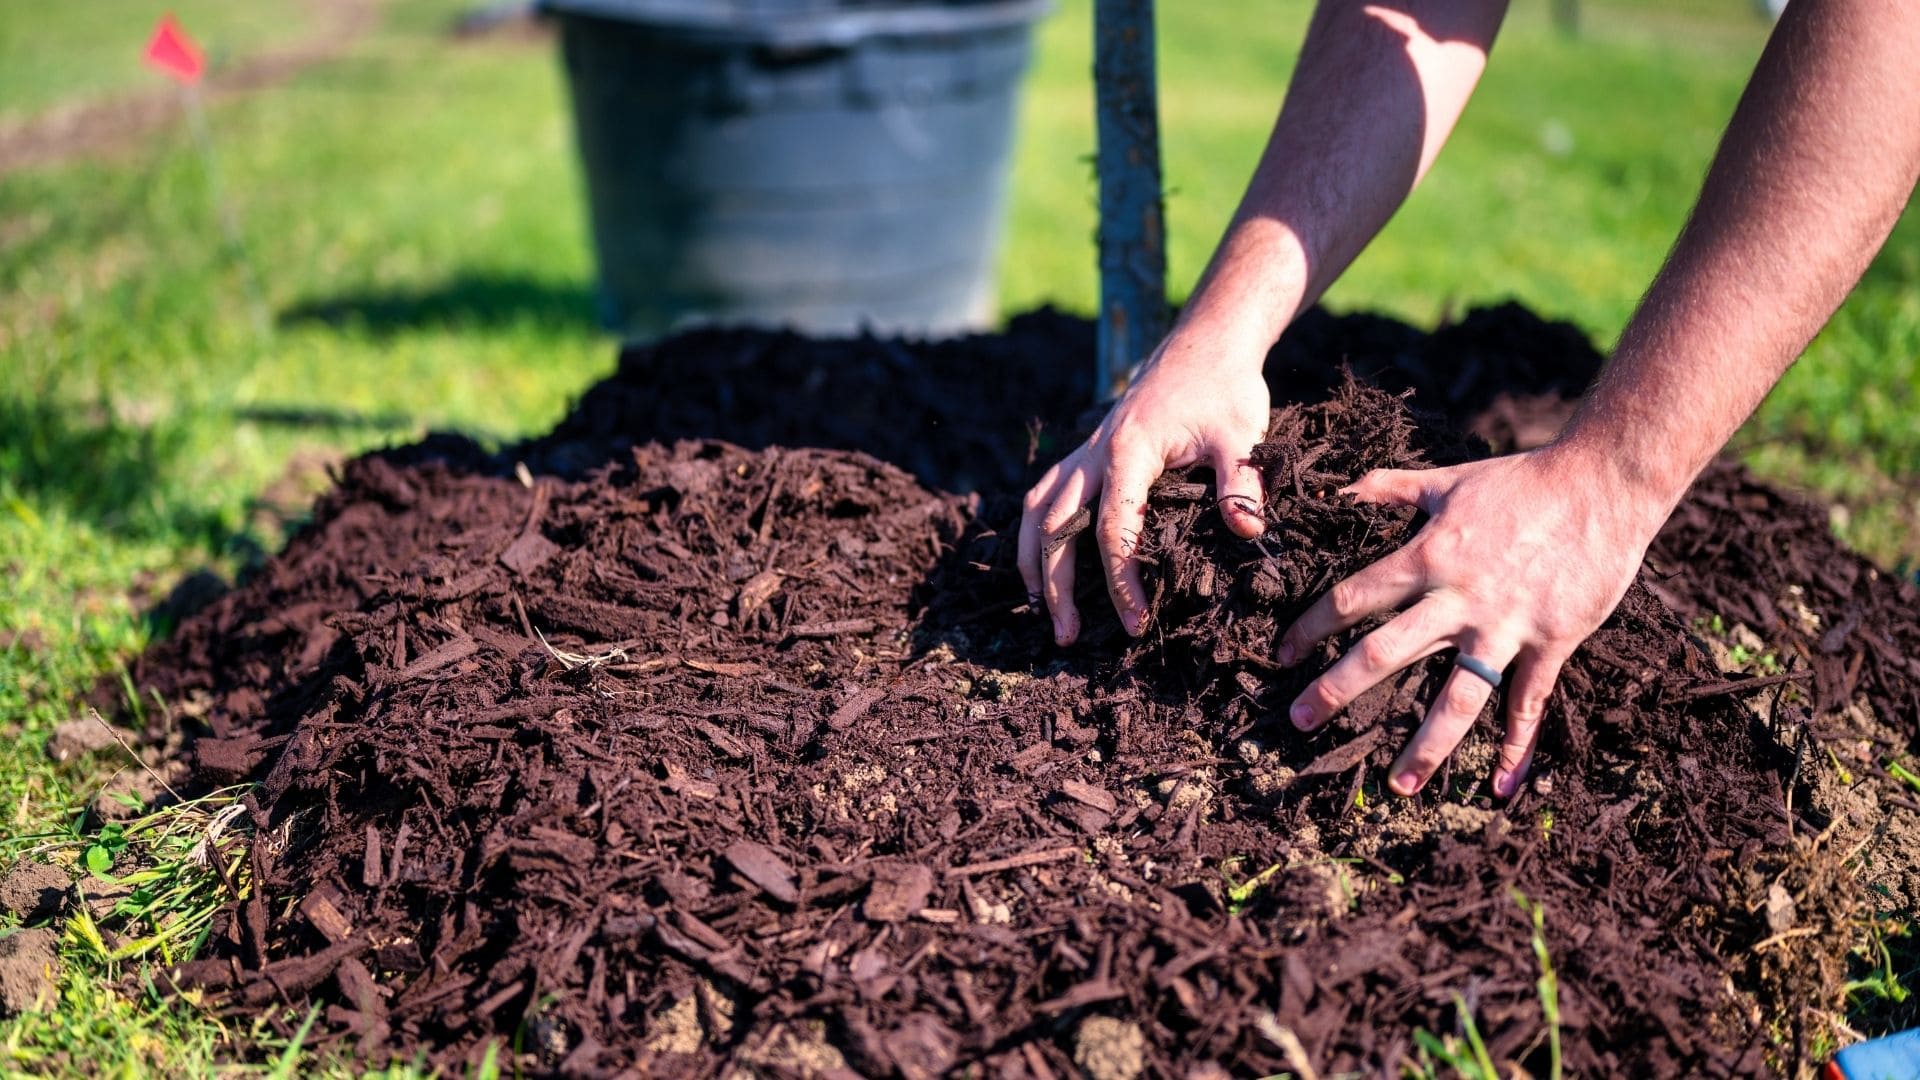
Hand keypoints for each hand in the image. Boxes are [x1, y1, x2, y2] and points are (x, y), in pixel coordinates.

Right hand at [1019, 333, 1271, 644]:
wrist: (1206, 342)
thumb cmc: (1225, 388)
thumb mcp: (1242, 434)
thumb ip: (1242, 483)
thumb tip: (1247, 532)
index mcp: (1128, 452)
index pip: (1112, 529)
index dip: (1120, 581)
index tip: (1136, 622)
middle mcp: (1094, 452)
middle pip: (1056, 527)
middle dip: (1057, 586)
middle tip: (1067, 637)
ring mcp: (1086, 451)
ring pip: (1037, 510)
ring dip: (1033, 561)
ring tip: (1039, 610)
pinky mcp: (1088, 451)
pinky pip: (1045, 493)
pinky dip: (1035, 531)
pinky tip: (1042, 562)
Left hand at [1275, 443, 1668, 798]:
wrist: (1603, 484)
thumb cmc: (1523, 480)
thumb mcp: (1448, 479)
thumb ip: (1390, 487)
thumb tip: (1341, 489)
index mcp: (1427, 557)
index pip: (1353, 599)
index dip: (1312, 627)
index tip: (1284, 654)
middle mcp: (1459, 599)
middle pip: (1384, 654)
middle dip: (1337, 690)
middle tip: (1299, 722)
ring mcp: (1506, 626)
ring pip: (1457, 697)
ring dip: (1426, 745)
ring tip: (1400, 786)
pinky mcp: (1552, 642)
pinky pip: (1529, 703)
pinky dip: (1517, 746)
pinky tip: (1502, 785)